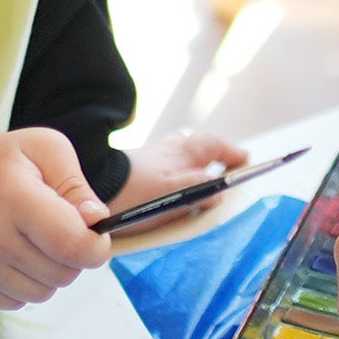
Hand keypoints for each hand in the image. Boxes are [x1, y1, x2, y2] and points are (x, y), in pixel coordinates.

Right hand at [0, 122, 114, 308]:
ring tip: (34, 242)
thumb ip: (77, 186)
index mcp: (13, 197)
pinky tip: (14, 256)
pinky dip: (24, 284)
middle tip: (58, 232)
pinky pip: (17, 302)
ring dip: (49, 273)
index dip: (96, 247)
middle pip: (61, 274)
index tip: (95, 236)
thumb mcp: (47, 149)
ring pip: (42, 293)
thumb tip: (96, 221)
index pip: (71, 245)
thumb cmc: (5, 161)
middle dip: (73, 257)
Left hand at [105, 128, 246, 214]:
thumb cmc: (134, 193)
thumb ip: (200, 189)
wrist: (93, 184)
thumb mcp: (174, 195)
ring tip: (194, 169)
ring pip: (174, 150)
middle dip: (210, 150)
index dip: (231, 152)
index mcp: (181, 157)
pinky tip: (162, 181)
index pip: (213, 146)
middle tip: (222, 160)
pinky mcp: (131, 168)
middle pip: (193, 144)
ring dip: (188, 156)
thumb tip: (219, 190)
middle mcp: (166, 152)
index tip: (244, 159)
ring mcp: (147, 158)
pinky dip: (167, 167)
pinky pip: (157, 162)